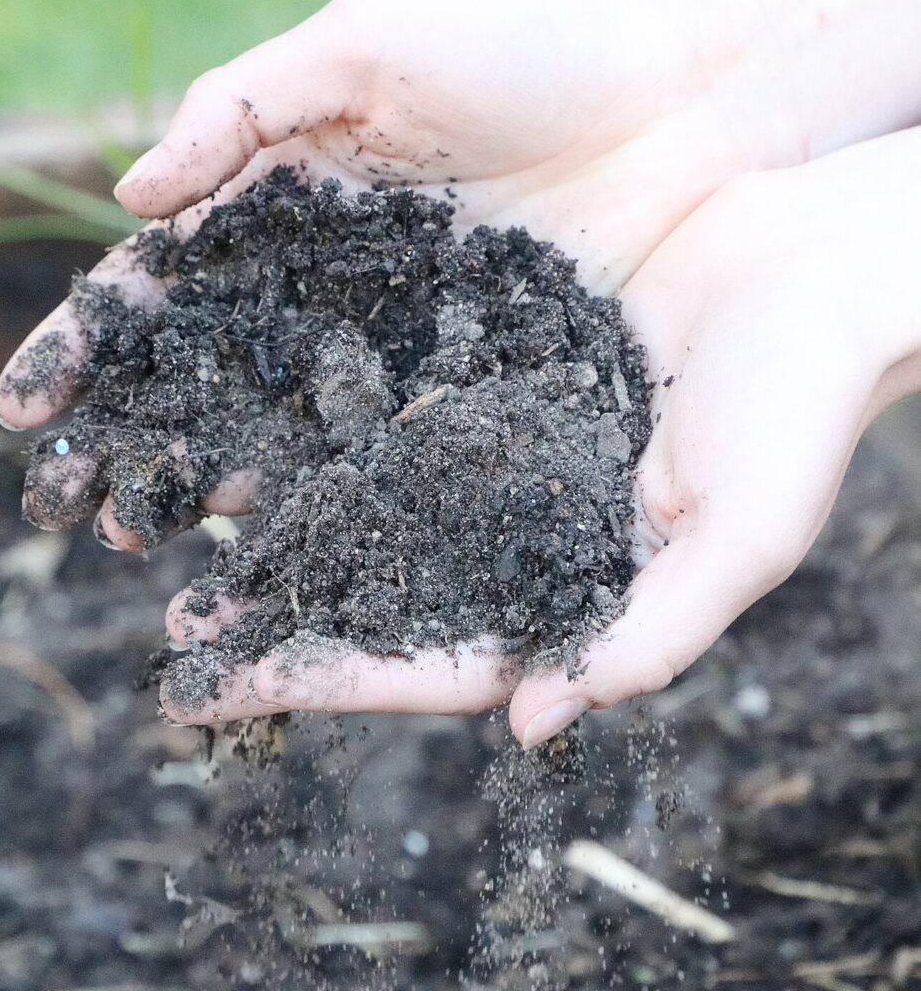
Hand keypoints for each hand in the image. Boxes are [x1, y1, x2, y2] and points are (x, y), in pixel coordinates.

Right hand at [0, 0, 789, 538]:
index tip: (27, 404)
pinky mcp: (479, 383)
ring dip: (210, 483)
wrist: (685, 89)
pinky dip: (327, 492)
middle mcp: (333, 284)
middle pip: (209, 375)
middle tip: (73, 506)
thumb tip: (132, 195)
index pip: (165, 285)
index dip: (94, 344)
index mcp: (289, 200)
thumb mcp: (368, 46)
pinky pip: (387, 448)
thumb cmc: (530, 41)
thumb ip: (244, 107)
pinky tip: (274, 533)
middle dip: (135, 438)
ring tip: (148, 537)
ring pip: (285, 426)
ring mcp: (402, 340)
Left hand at [159, 130, 920, 742]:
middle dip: (282, 614)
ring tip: (173, 523)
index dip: (330, 680)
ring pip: (369, 495)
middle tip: (172, 626)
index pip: (435, 659)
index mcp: (576, 589)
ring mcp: (505, 448)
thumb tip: (528, 731)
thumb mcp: (739, 533)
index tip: (219, 694)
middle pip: (383, 589)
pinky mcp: (494, 367)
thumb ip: (649, 635)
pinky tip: (244, 410)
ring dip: (280, 514)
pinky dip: (318, 414)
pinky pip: (387, 398)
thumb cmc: (804, 403)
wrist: (818, 259)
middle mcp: (525, 528)